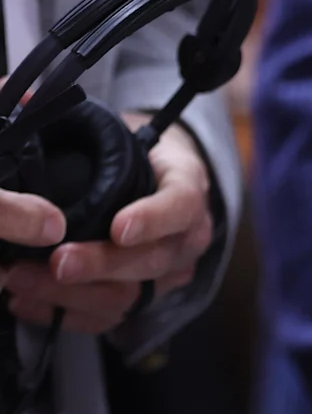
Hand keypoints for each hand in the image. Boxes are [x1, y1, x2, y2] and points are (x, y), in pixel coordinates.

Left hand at [3, 109, 213, 333]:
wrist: (157, 181)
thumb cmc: (134, 154)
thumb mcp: (122, 129)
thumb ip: (79, 119)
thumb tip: (23, 95)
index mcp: (187, 185)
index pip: (181, 204)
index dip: (153, 218)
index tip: (119, 227)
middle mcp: (187, 236)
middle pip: (153, 260)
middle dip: (102, 264)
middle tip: (57, 262)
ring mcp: (167, 272)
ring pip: (129, 296)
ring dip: (72, 293)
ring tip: (22, 280)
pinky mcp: (143, 297)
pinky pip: (109, 318)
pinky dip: (65, 313)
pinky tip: (28, 302)